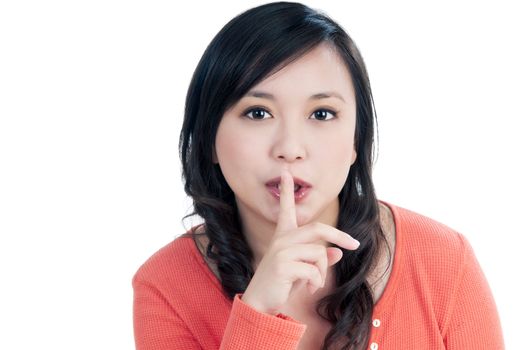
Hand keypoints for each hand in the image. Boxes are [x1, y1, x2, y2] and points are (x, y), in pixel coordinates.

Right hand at [241, 168, 359, 314]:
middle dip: (340, 235)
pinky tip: (307, 289)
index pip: (286, 209)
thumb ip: (320, 260)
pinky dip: (316, 282)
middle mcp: (282, 240)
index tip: (286, 173)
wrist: (261, 303)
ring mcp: (281, 251)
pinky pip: (314, 270)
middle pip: (318, 229)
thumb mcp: (303, 270)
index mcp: (284, 237)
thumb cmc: (282, 284)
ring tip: (314, 283)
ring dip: (323, 272)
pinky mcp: (283, 265)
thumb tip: (338, 252)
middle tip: (354, 245)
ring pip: (320, 253)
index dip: (287, 190)